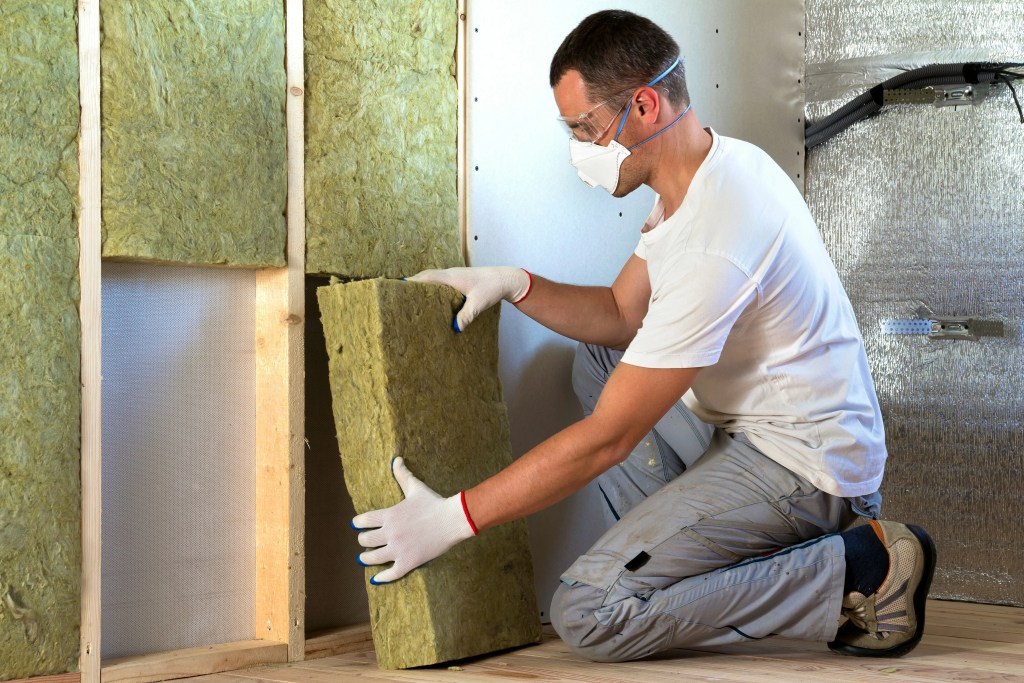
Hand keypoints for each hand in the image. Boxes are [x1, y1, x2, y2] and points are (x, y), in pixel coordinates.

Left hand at [352, 457, 477, 583]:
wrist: (453, 519)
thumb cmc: (434, 502)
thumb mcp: (415, 487)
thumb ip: (402, 475)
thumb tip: (396, 459)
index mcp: (390, 515)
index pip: (363, 521)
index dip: (357, 524)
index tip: (357, 525)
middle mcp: (391, 533)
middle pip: (365, 540)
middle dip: (362, 540)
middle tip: (364, 541)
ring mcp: (399, 549)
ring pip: (373, 557)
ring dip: (366, 558)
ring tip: (364, 558)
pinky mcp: (409, 561)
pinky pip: (391, 573)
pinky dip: (381, 578)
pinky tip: (375, 579)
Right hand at [408, 267, 531, 331]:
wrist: (505, 279)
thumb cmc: (492, 288)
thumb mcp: (479, 303)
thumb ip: (466, 315)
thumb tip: (455, 328)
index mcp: (451, 277)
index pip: (427, 277)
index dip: (412, 281)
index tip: (397, 286)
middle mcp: (450, 274)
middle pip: (426, 276)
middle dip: (412, 283)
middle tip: (398, 293)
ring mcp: (454, 275)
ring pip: (433, 278)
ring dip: (422, 285)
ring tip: (409, 296)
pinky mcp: (458, 280)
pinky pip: (440, 282)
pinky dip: (431, 287)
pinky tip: (430, 297)